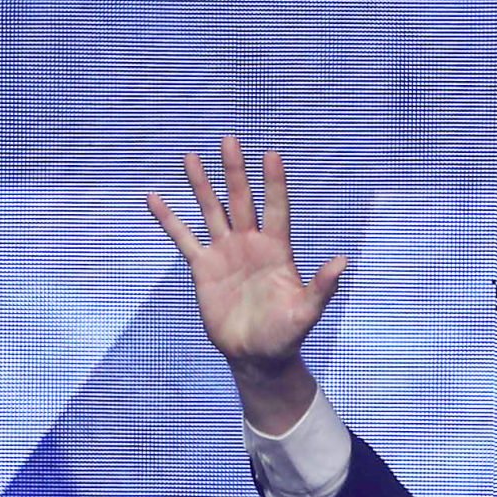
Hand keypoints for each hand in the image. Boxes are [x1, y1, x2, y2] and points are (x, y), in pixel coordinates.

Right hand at [146, 135, 345, 424]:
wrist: (256, 355)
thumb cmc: (285, 335)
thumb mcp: (306, 312)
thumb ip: (321, 287)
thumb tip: (342, 262)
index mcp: (277, 250)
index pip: (276, 209)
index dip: (274, 184)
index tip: (272, 155)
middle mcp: (250, 244)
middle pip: (241, 200)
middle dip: (235, 171)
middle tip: (230, 141)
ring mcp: (225, 253)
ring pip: (212, 211)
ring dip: (202, 185)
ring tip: (192, 157)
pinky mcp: (203, 268)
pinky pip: (184, 239)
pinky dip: (170, 219)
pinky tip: (154, 198)